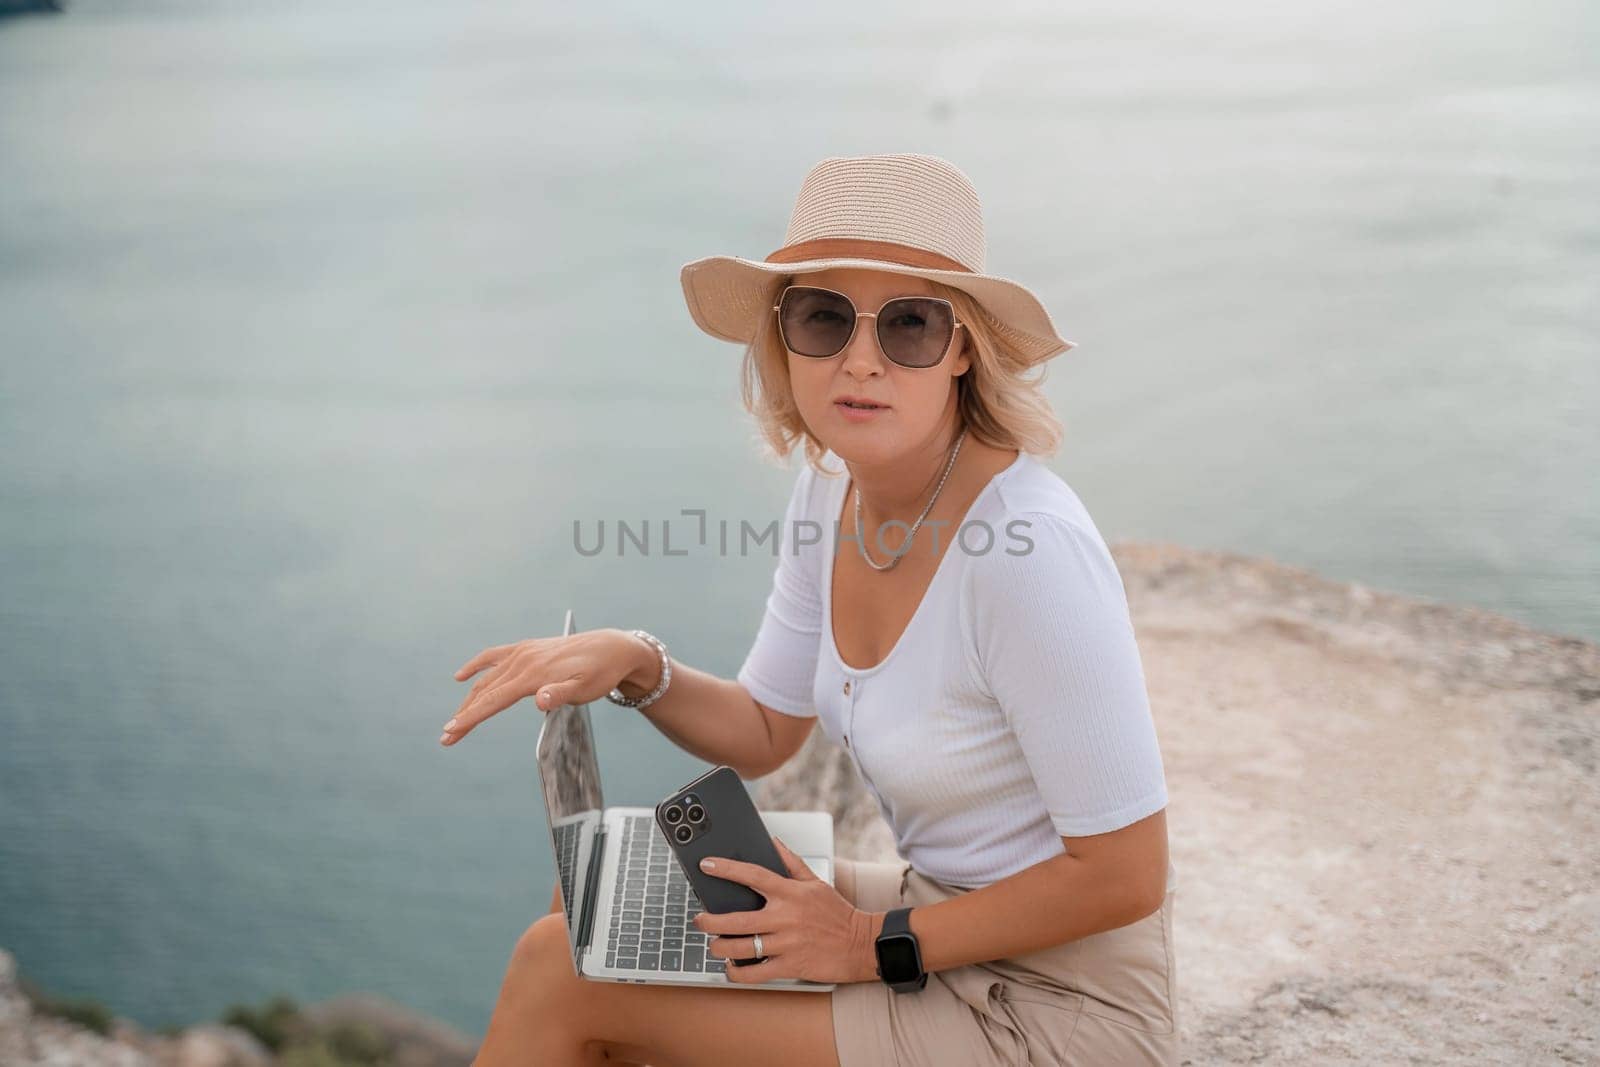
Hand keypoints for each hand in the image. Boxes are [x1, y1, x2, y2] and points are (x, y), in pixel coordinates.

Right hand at [440, 628, 658, 745]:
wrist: (612, 648)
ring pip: (486, 678)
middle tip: (446, 738)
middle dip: (464, 715)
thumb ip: (561, 695)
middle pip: (485, 692)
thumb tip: (541, 700)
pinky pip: (493, 656)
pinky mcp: (526, 649)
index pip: (494, 700)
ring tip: (455, 720)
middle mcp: (522, 661)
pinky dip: (476, 666)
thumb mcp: (585, 688)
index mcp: (533, 675)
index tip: (451, 732)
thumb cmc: (600, 673)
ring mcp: (522, 653)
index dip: (471, 718)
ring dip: (468, 699)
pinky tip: (461, 676)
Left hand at [694, 836, 878, 985]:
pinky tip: (732, 967)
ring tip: (714, 944)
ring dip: (719, 947)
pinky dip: (737, 972)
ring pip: (741, 947)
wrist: (861, 944)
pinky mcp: (790, 965)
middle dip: (710, 921)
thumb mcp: (816, 882)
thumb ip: (791, 862)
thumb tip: (773, 842)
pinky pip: (755, 973)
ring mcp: (786, 943)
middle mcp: (785, 917)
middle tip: (699, 920)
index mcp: (790, 893)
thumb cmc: (837, 913)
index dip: (726, 869)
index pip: (752, 875)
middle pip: (736, 919)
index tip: (707, 865)